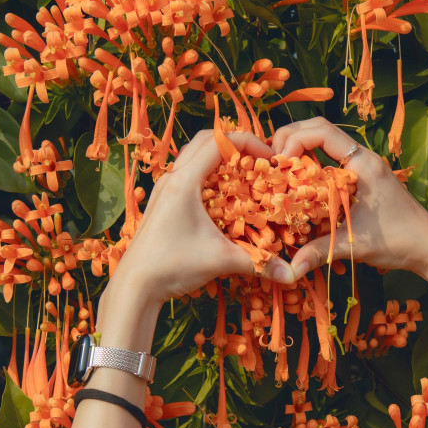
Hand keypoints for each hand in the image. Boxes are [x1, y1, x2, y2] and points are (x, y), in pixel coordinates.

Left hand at [111, 130, 292, 306]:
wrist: (135, 286)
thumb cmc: (172, 266)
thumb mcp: (221, 261)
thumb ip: (260, 263)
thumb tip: (293, 274)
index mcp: (185, 182)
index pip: (219, 141)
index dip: (249, 142)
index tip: (269, 156)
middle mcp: (172, 178)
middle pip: (204, 141)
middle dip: (235, 144)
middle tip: (258, 160)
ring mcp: (164, 189)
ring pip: (193, 155)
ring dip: (219, 158)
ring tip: (243, 174)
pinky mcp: (162, 202)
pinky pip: (186, 173)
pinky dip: (207, 174)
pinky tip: (222, 196)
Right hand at [271, 118, 427, 279]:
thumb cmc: (398, 240)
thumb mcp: (355, 244)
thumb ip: (320, 252)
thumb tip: (289, 269)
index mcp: (363, 164)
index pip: (321, 131)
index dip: (293, 140)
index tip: (278, 162)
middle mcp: (363, 158)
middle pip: (318, 129)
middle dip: (290, 139)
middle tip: (270, 161)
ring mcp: (364, 166)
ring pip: (324, 142)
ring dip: (300, 149)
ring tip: (279, 169)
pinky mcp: (363, 177)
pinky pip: (331, 159)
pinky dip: (311, 163)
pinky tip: (299, 182)